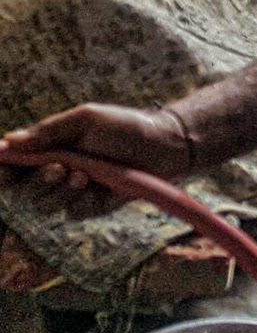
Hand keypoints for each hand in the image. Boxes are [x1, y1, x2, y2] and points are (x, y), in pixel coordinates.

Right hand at [0, 103, 193, 216]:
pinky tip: (99, 186)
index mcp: (47, 149)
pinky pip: (74, 212)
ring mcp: (73, 191)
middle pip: (23, 190)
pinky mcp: (93, 206)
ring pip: (45, 205)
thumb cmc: (124, 127)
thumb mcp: (85, 120)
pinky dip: (82, 200)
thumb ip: (47, 131)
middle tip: (59, 167)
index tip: (7, 170)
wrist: (164, 145)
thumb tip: (8, 141)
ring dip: (60, 191)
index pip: (12, 168)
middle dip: (37, 181)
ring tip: (83, 174)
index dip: (4, 171)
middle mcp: (55, 172)